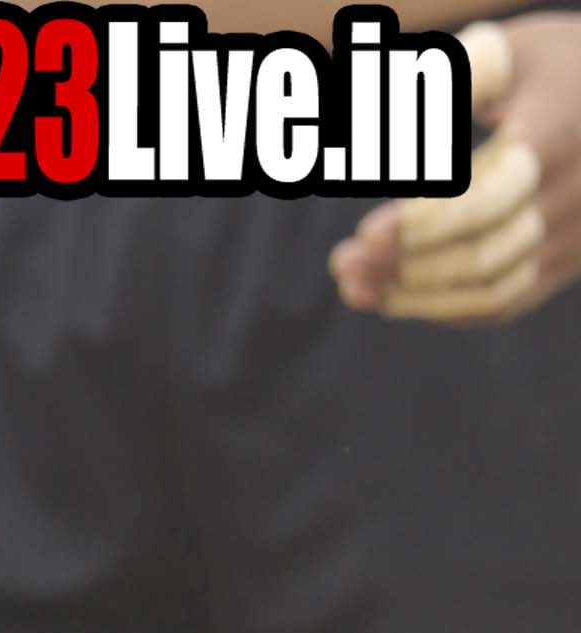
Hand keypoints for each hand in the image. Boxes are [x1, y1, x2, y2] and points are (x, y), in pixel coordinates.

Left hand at [337, 19, 566, 324]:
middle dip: (407, 264)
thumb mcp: (505, 55)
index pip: (489, 198)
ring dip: (415, 296)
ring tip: (354, 282)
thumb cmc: (546, 68)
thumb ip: (450, 82)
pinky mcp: (568, 259)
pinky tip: (391, 294)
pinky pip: (506, 302)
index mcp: (558, 137)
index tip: (365, 233)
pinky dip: (444, 307)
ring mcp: (577, 233)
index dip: (424, 224)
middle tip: (344, 260)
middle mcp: (577, 193)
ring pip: (492, 289)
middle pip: (486, 253)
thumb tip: (375, 124)